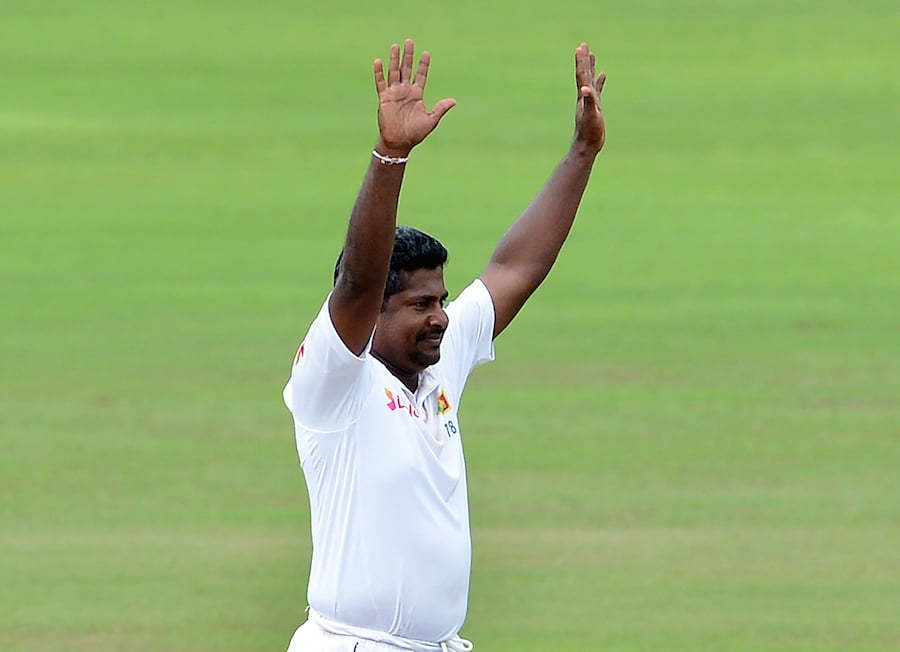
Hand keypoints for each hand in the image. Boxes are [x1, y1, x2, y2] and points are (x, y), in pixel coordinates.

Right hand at [374, 39, 455, 155]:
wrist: (399, 143)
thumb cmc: (415, 134)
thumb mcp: (431, 120)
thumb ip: (440, 109)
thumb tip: (454, 101)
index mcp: (417, 95)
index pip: (421, 76)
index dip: (423, 65)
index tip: (426, 53)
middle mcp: (405, 91)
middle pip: (407, 69)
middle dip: (408, 56)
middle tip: (409, 41)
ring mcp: (394, 94)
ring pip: (394, 72)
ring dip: (394, 59)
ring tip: (396, 46)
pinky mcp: (384, 98)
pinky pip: (381, 83)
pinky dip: (379, 73)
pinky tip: (379, 61)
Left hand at [574, 43, 606, 152]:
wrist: (588, 145)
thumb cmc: (589, 131)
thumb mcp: (590, 115)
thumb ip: (588, 101)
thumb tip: (585, 88)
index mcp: (583, 96)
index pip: (581, 75)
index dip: (581, 62)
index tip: (580, 48)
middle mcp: (584, 97)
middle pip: (584, 74)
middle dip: (584, 60)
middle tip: (583, 46)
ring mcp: (590, 101)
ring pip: (590, 80)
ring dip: (591, 68)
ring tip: (591, 55)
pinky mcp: (595, 107)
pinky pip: (598, 90)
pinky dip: (600, 82)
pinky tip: (603, 75)